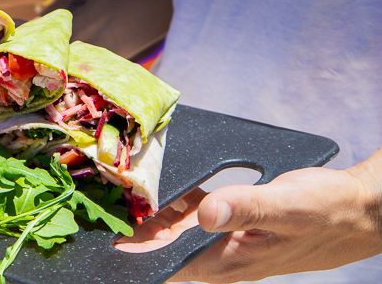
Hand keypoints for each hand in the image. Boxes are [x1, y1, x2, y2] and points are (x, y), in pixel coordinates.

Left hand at [119, 161, 381, 282]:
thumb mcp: (288, 205)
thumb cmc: (327, 211)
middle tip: (96, 210)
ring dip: (146, 218)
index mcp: (226, 259)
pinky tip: (157, 183)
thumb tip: (204, 213)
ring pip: (171, 234)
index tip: (96, 246)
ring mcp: (221, 241)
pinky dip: (171, 203)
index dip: (130, 260)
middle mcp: (218, 256)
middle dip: (128, 234)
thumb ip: (246, 207)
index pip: (165, 268)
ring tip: (116, 192)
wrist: (360, 213)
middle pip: (160, 251)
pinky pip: (188, 217)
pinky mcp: (227, 224)